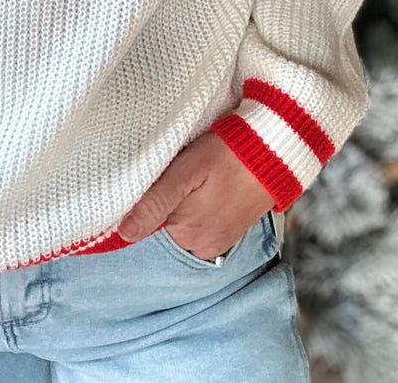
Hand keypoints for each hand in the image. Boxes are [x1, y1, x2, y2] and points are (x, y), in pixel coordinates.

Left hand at [116, 131, 273, 260]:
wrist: (273, 149)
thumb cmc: (227, 155)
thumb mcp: (185, 172)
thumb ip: (155, 203)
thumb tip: (125, 233)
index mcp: (188, 238)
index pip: (146, 233)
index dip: (139, 210)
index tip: (144, 188)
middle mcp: (203, 248)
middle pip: (163, 231)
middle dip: (159, 207)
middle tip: (169, 177)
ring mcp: (217, 242)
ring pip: (180, 227)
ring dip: (176, 208)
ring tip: (187, 182)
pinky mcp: (227, 232)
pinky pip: (198, 226)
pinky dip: (193, 210)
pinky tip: (199, 190)